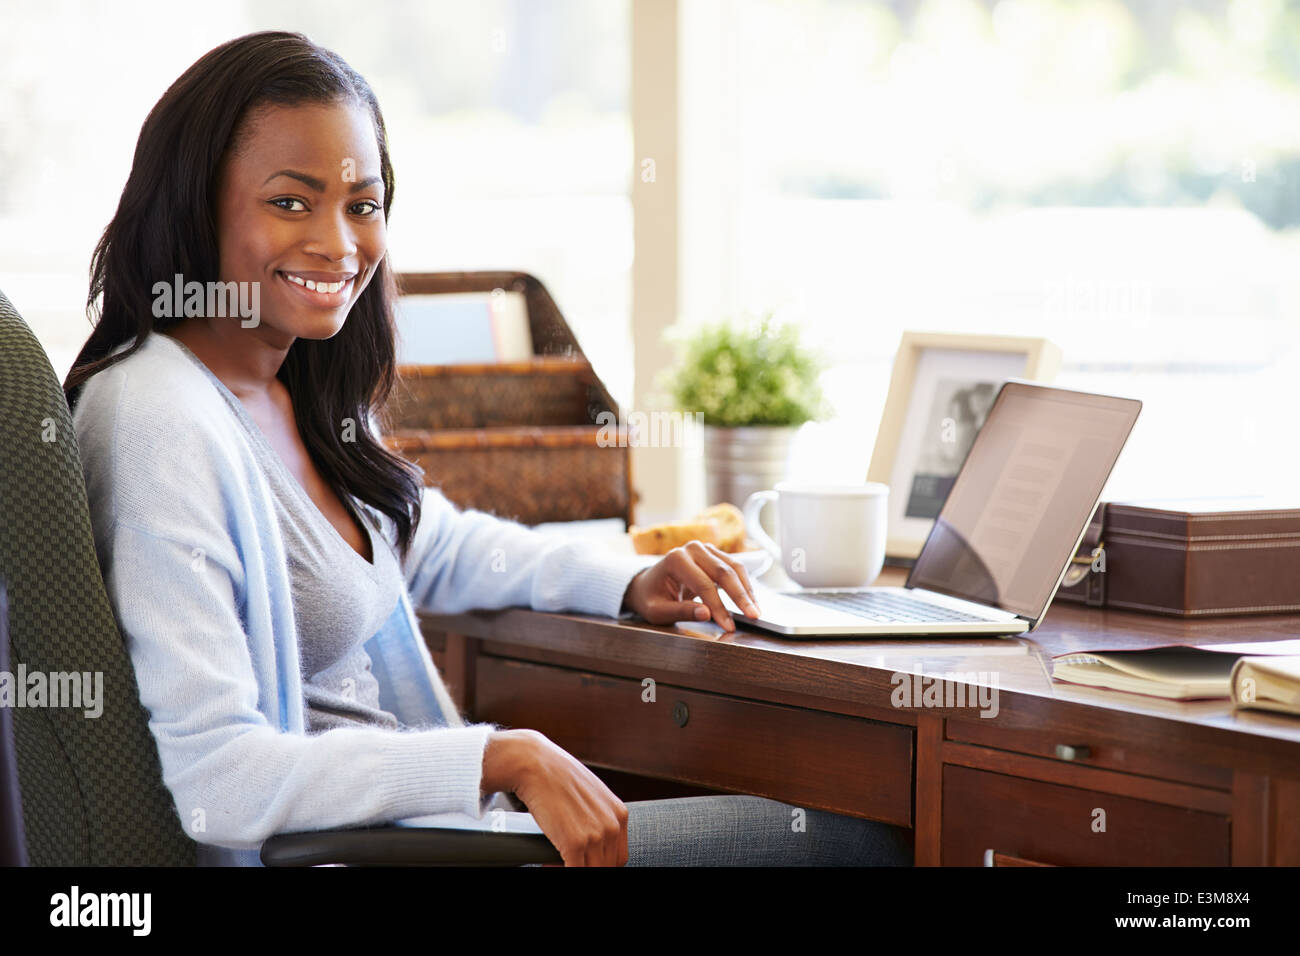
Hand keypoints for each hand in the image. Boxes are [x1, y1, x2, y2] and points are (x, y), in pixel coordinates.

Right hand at [480, 729, 627, 865]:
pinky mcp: (574, 843)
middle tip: (564, 862)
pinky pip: (575, 872)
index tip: (582, 860)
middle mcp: (612, 825)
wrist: (536, 764)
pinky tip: (546, 863)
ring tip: (552, 862)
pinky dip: (559, 871)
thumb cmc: (557, 776)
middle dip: (586, 867)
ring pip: (592, 871)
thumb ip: (597, 816)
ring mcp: (595, 835)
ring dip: (573, 869)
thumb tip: (590, 839)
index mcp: (619, 814)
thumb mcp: (590, 795)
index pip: (618, 857)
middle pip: (607, 866)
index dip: (599, 863)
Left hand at [620, 540, 761, 631]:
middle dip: (740, 596)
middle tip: (754, 616)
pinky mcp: (714, 554)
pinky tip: (751, 601)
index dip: (719, 607)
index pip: (703, 585)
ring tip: (756, 611)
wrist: (647, 585)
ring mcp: (705, 549)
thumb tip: (706, 614)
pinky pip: (735, 568)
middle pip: (723, 572)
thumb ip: (681, 611)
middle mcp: (692, 549)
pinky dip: (745, 584)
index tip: (729, 626)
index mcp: (676, 559)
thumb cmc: (651, 598)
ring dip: (747, 590)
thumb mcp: (658, 611)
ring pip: (734, 567)